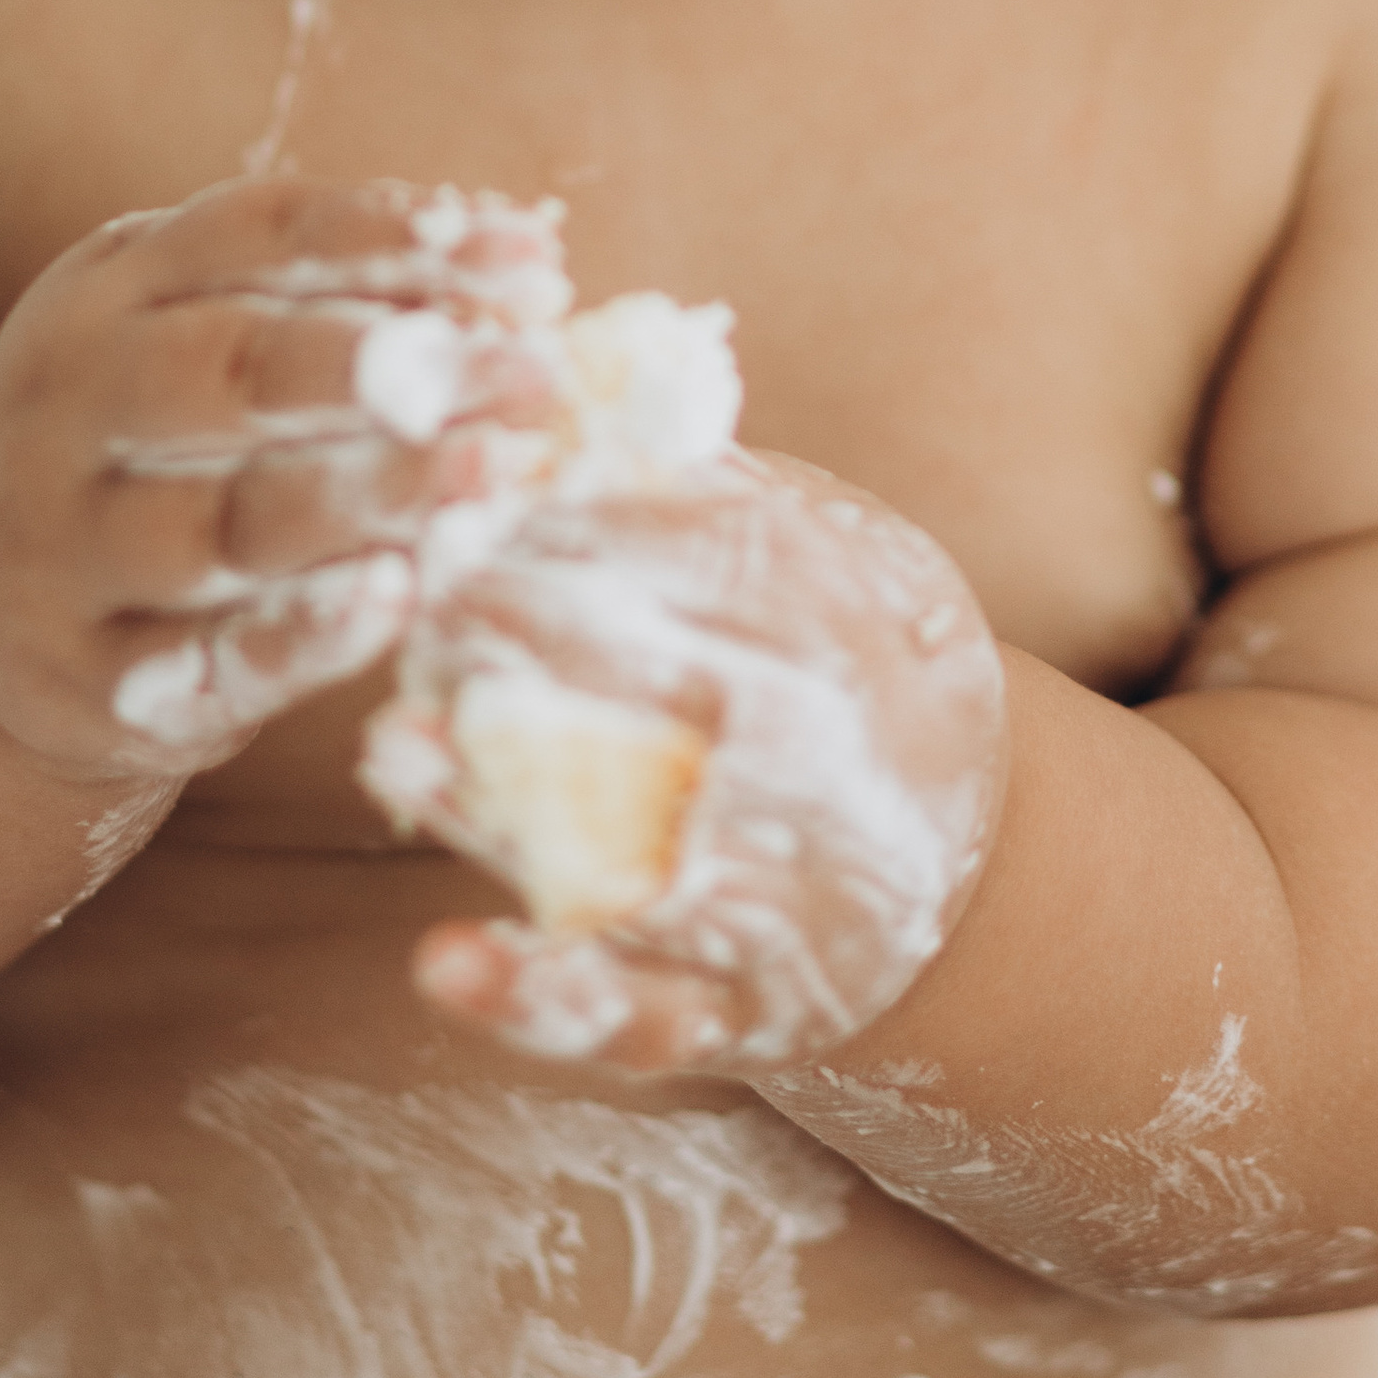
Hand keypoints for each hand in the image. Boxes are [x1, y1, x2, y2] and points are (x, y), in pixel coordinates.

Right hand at [0, 177, 569, 780]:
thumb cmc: (146, 443)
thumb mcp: (196, 334)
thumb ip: (334, 300)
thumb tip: (526, 268)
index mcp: (110, 287)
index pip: (262, 237)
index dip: (402, 242)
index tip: (537, 265)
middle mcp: (70, 403)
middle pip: (240, 370)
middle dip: (399, 367)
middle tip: (538, 373)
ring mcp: (65, 547)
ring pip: (226, 521)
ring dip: (370, 495)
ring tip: (491, 473)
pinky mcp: (86, 680)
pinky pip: (206, 659)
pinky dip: (304, 632)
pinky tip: (397, 595)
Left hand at [374, 448, 1006, 1070]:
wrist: (986, 887)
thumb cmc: (863, 671)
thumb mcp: (836, 555)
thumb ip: (716, 481)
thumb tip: (578, 363)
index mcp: (860, 630)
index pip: (720, 556)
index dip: (588, 517)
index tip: (469, 478)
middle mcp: (838, 767)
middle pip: (672, 690)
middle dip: (528, 637)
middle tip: (407, 595)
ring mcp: (794, 901)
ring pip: (639, 849)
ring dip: (507, 808)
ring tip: (390, 752)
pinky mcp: (746, 1013)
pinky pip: (637, 1013)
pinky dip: (541, 996)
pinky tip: (442, 961)